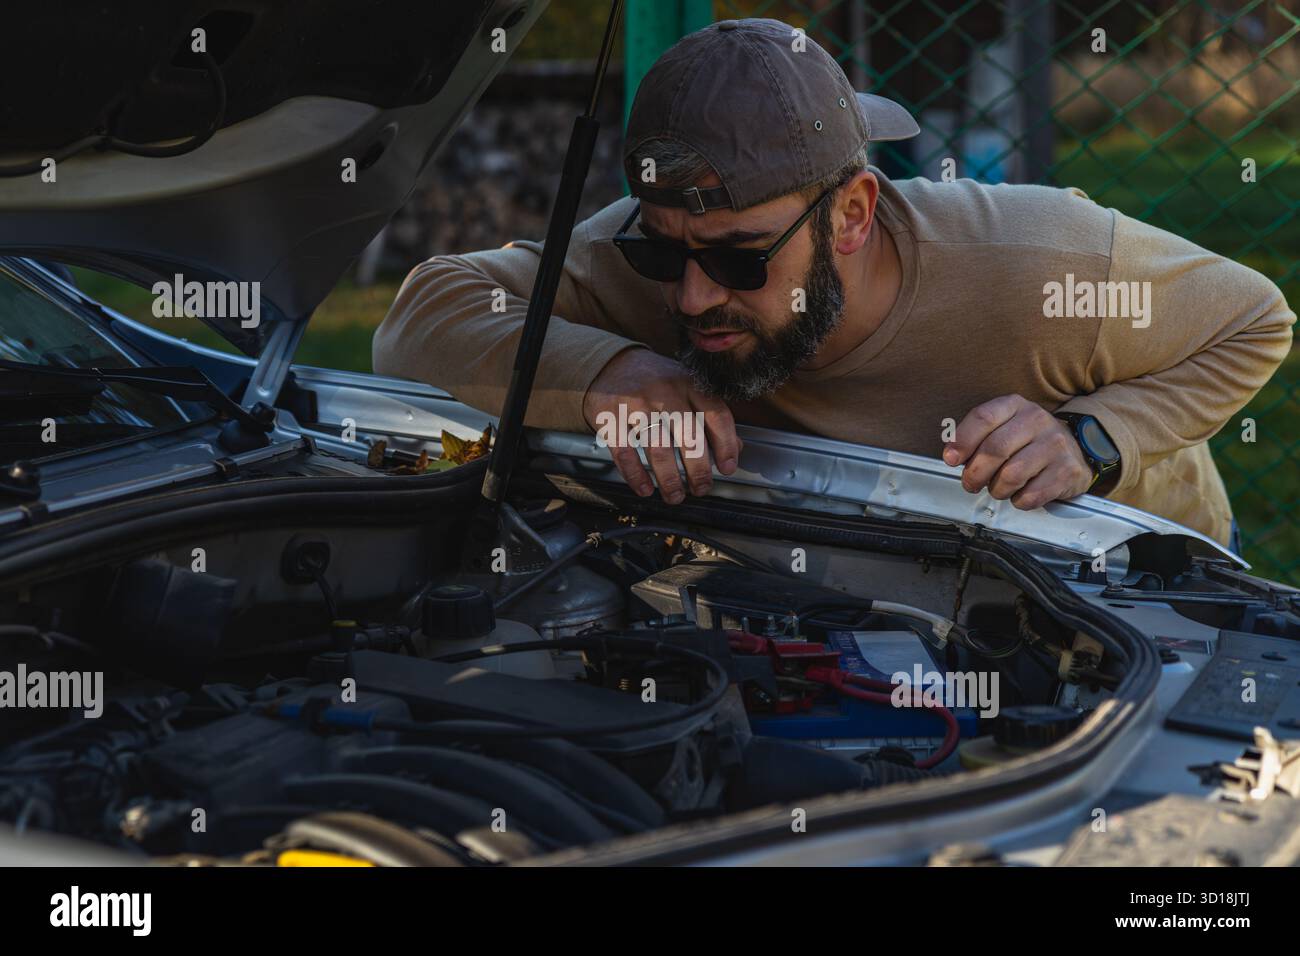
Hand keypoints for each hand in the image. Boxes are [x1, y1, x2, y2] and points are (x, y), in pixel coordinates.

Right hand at [582, 348, 741, 503]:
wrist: (611, 365)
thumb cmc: (656, 382)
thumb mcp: (687, 388)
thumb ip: (710, 415)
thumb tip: (736, 448)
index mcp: (689, 383)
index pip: (716, 415)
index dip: (726, 445)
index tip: (728, 469)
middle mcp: (665, 392)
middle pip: (689, 437)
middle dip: (699, 470)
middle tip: (701, 489)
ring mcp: (636, 404)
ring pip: (658, 449)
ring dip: (670, 479)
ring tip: (675, 496)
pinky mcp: (611, 417)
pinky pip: (625, 453)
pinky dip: (636, 476)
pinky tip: (645, 489)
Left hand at [943, 394, 1092, 509]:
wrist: (1074, 450)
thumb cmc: (1029, 442)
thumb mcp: (1003, 427)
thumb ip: (977, 437)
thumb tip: (952, 455)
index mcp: (1015, 406)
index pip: (984, 417)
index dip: (962, 440)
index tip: (951, 458)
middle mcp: (1037, 420)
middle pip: (995, 449)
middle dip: (975, 473)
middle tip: (970, 483)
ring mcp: (1055, 445)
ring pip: (1011, 476)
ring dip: (997, 489)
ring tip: (999, 488)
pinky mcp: (1067, 471)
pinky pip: (1030, 495)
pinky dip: (1018, 501)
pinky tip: (1020, 493)